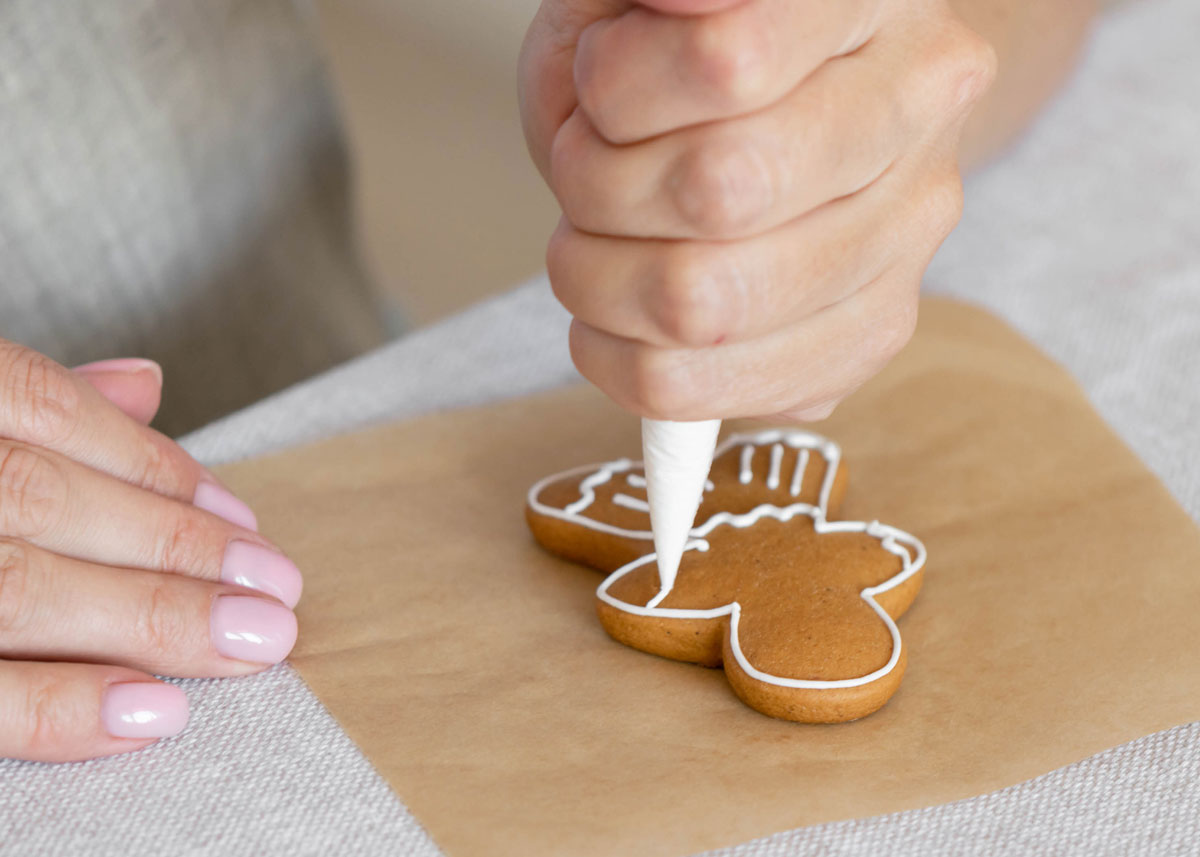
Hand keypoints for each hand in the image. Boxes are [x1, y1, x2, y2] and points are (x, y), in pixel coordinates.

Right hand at [0, 344, 300, 761]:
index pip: (44, 408)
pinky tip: (155, 712)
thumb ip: (40, 405)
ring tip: (252, 643)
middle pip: (42, 499)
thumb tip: (147, 384)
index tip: (243, 519)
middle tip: (279, 590)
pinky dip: (59, 706)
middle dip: (174, 544)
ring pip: (19, 587)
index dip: (152, 466)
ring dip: (149, 615)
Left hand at [520, 0, 994, 419]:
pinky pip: (698, 387)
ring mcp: (909, 232)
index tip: (600, 78)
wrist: (795, 107)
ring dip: (597, 277)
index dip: (616, 85)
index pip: (727, 60)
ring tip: (595, 238)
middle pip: (722, 190)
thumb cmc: (691, 55)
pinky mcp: (872, 332)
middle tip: (583, 165)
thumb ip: (642, 8)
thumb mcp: (638, 1)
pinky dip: (616, 358)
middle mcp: (918, 108)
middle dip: (598, 186)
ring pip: (703, 301)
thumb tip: (678, 8)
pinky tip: (617, 313)